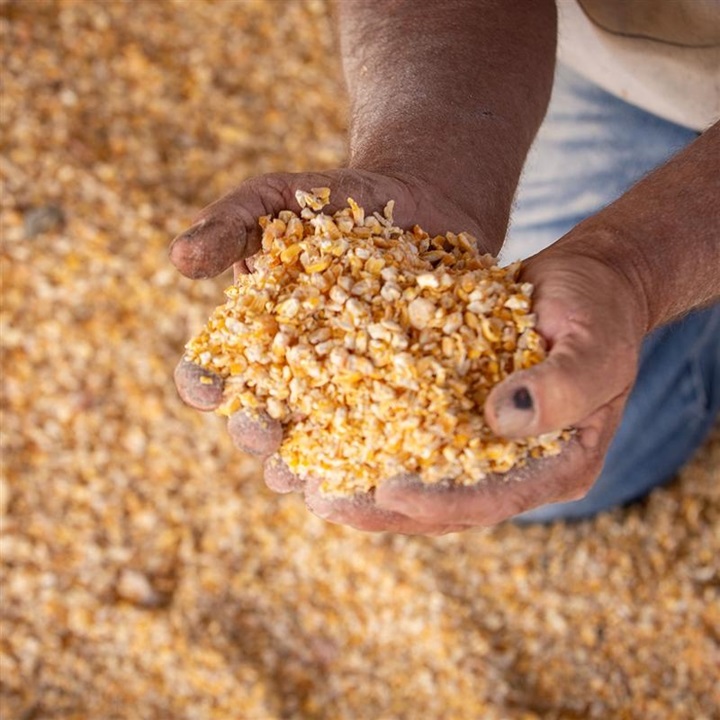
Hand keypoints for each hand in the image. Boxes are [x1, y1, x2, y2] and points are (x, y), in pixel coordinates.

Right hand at [171, 168, 486, 528]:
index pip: (214, 372)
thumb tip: (179, 259)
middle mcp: (298, 378)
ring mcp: (352, 392)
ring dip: (317, 468)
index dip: (203, 383)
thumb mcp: (278, 198)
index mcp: (256, 340)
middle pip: (264, 422)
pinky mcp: (407, 394)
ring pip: (326, 445)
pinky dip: (389, 456)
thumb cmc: (338, 201)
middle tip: (265, 433)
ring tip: (317, 478)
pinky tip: (393, 468)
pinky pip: (393, 433)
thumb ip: (230, 223)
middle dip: (256, 432)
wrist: (423, 203)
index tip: (207, 385)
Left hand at [347, 244, 647, 531]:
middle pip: (447, 507)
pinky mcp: (460, 420)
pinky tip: (328, 439)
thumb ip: (563, 385)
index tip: (388, 491)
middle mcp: (518, 468)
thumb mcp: (594, 344)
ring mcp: (486, 448)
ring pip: (423, 484)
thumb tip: (502, 419)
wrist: (583, 284)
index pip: (494, 500)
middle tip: (325, 502)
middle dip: (384, 509)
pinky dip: (372, 444)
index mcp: (559, 466)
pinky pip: (413, 442)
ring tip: (311, 484)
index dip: (440, 502)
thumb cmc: (598, 311)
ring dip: (366, 488)